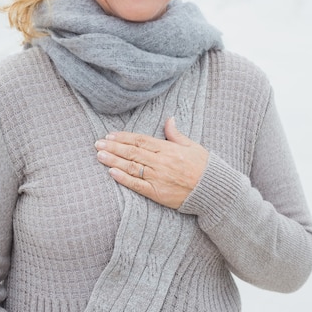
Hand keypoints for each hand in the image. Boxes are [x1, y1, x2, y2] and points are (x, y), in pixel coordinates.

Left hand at [94, 117, 208, 208]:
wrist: (213, 190)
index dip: (124, 137)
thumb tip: (169, 119)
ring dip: (113, 161)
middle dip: (113, 147)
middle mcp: (161, 162)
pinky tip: (111, 173)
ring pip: (131, 167)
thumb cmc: (204, 167)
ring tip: (99, 155)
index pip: (140, 140)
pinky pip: (137, 185)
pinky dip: (123, 179)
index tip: (110, 135)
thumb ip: (176, 134)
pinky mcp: (157, 193)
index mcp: (168, 149)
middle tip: (98, 143)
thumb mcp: (192, 146)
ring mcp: (158, 178)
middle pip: (132, 152)